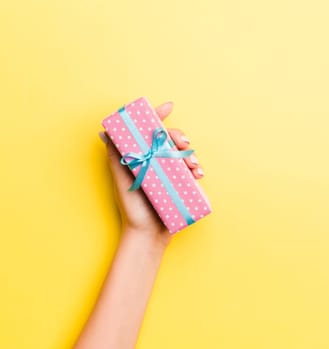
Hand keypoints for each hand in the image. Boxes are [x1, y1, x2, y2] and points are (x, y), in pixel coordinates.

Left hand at [98, 101, 203, 245]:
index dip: (159, 116)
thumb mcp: (122, 180)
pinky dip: (197, 169)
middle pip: (170, 140)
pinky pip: (191, 172)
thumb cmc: (131, 209)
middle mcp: (156, 163)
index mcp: (142, 158)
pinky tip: (198, 174)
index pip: (150, 131)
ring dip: (191, 154)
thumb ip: (116, 157)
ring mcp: (170, 175)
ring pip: (183, 155)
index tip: (169, 107)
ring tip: (192, 166)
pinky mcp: (181, 186)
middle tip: (184, 144)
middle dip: (180, 137)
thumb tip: (104, 132)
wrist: (147, 235)